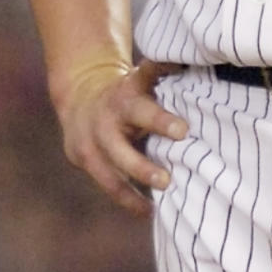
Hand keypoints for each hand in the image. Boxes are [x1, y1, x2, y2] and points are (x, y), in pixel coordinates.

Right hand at [54, 58, 188, 216]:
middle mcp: (105, 122)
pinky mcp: (85, 160)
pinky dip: (127, 199)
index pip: (143, 109)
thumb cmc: (127, 90)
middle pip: (121, 149)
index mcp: (124, 98)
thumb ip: (162, 73)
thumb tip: (190, 61)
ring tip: (159, 201)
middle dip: (142, 166)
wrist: (81, 95)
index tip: (184, 131)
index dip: (161, 120)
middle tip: (168, 179)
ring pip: (111, 172)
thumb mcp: (140, 77)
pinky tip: (148, 210)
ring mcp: (91, 144)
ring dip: (134, 189)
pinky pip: (107, 184)